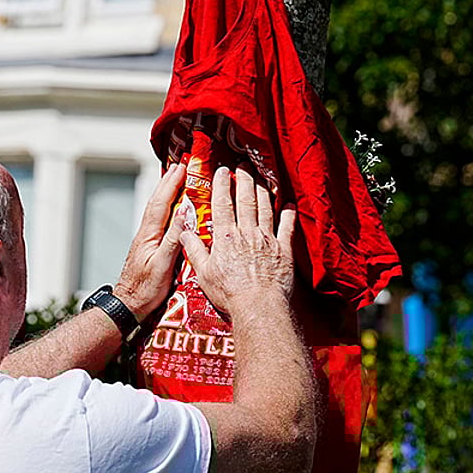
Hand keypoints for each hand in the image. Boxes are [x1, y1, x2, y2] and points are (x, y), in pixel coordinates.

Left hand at [112, 161, 186, 320]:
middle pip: (157, 202)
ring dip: (166, 192)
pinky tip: (172, 208)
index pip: (161, 204)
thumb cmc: (145, 290)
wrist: (128, 304)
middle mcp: (146, 233)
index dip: (171, 184)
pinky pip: (159, 220)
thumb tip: (183, 215)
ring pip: (157, 209)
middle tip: (180, 166)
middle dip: (168, 182)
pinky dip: (166, 207)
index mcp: (149, 235)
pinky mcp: (149, 246)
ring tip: (176, 179)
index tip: (182, 168)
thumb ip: (173, 241)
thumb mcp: (163, 266)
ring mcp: (146, 239)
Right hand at [177, 165, 295, 315]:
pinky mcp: (283, 250)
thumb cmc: (229, 293)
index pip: (222, 205)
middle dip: (244, 180)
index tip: (222, 172)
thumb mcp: (203, 273)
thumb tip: (183, 233)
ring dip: (263, 190)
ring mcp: (267, 240)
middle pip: (246, 200)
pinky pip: (287, 227)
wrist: (257, 306)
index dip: (221, 186)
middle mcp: (247, 233)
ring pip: (265, 208)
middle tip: (243, 166)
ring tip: (261, 178)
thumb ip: (194, 249)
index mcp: (226, 237)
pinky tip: (289, 204)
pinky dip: (289, 214)